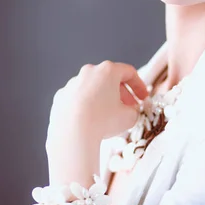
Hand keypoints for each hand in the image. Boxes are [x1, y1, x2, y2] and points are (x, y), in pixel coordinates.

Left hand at [45, 61, 148, 185]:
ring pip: (92, 89)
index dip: (139, 86)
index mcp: (108, 71)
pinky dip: (86, 107)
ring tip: (109, 117)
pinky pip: (78, 99)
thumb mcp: (129, 117)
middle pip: (109, 79)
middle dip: (122, 94)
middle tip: (129, 108)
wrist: (72, 134)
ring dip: (103, 99)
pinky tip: (91, 121)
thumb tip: (130, 111)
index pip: (129, 72)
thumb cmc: (103, 121)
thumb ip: (134, 110)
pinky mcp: (61, 96)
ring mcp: (72, 83)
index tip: (143, 98)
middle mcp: (89, 72)